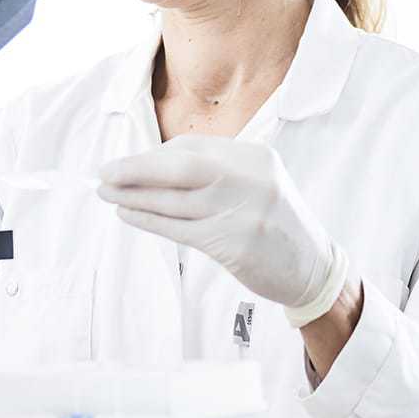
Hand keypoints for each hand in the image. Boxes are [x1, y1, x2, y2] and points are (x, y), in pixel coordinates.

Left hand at [98, 136, 347, 326]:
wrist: (315, 269)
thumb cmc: (273, 225)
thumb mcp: (256, 184)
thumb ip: (215, 172)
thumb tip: (148, 167)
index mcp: (255, 156)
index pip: (192, 148)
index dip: (153, 156)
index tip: (125, 164)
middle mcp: (251, 178)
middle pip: (180, 166)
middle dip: (136, 169)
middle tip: (103, 173)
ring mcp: (244, 210)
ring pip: (175, 200)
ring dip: (134, 197)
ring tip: (107, 194)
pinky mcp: (235, 243)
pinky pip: (179, 228)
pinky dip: (148, 220)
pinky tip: (128, 215)